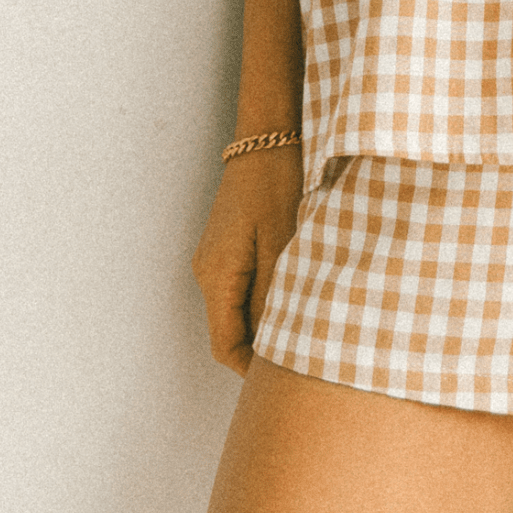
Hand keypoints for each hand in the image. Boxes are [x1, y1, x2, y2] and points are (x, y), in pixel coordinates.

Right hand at [190, 145, 303, 374]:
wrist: (267, 136)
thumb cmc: (277, 183)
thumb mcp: (283, 242)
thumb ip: (276, 295)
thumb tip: (277, 341)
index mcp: (217, 275)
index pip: (226, 345)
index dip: (253, 368)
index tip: (287, 376)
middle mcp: (208, 271)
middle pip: (230, 330)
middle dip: (262, 347)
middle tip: (303, 352)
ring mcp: (216, 258)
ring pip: (237, 309)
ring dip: (266, 320)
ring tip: (305, 322)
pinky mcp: (227, 246)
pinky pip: (241, 287)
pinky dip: (264, 298)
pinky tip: (294, 291)